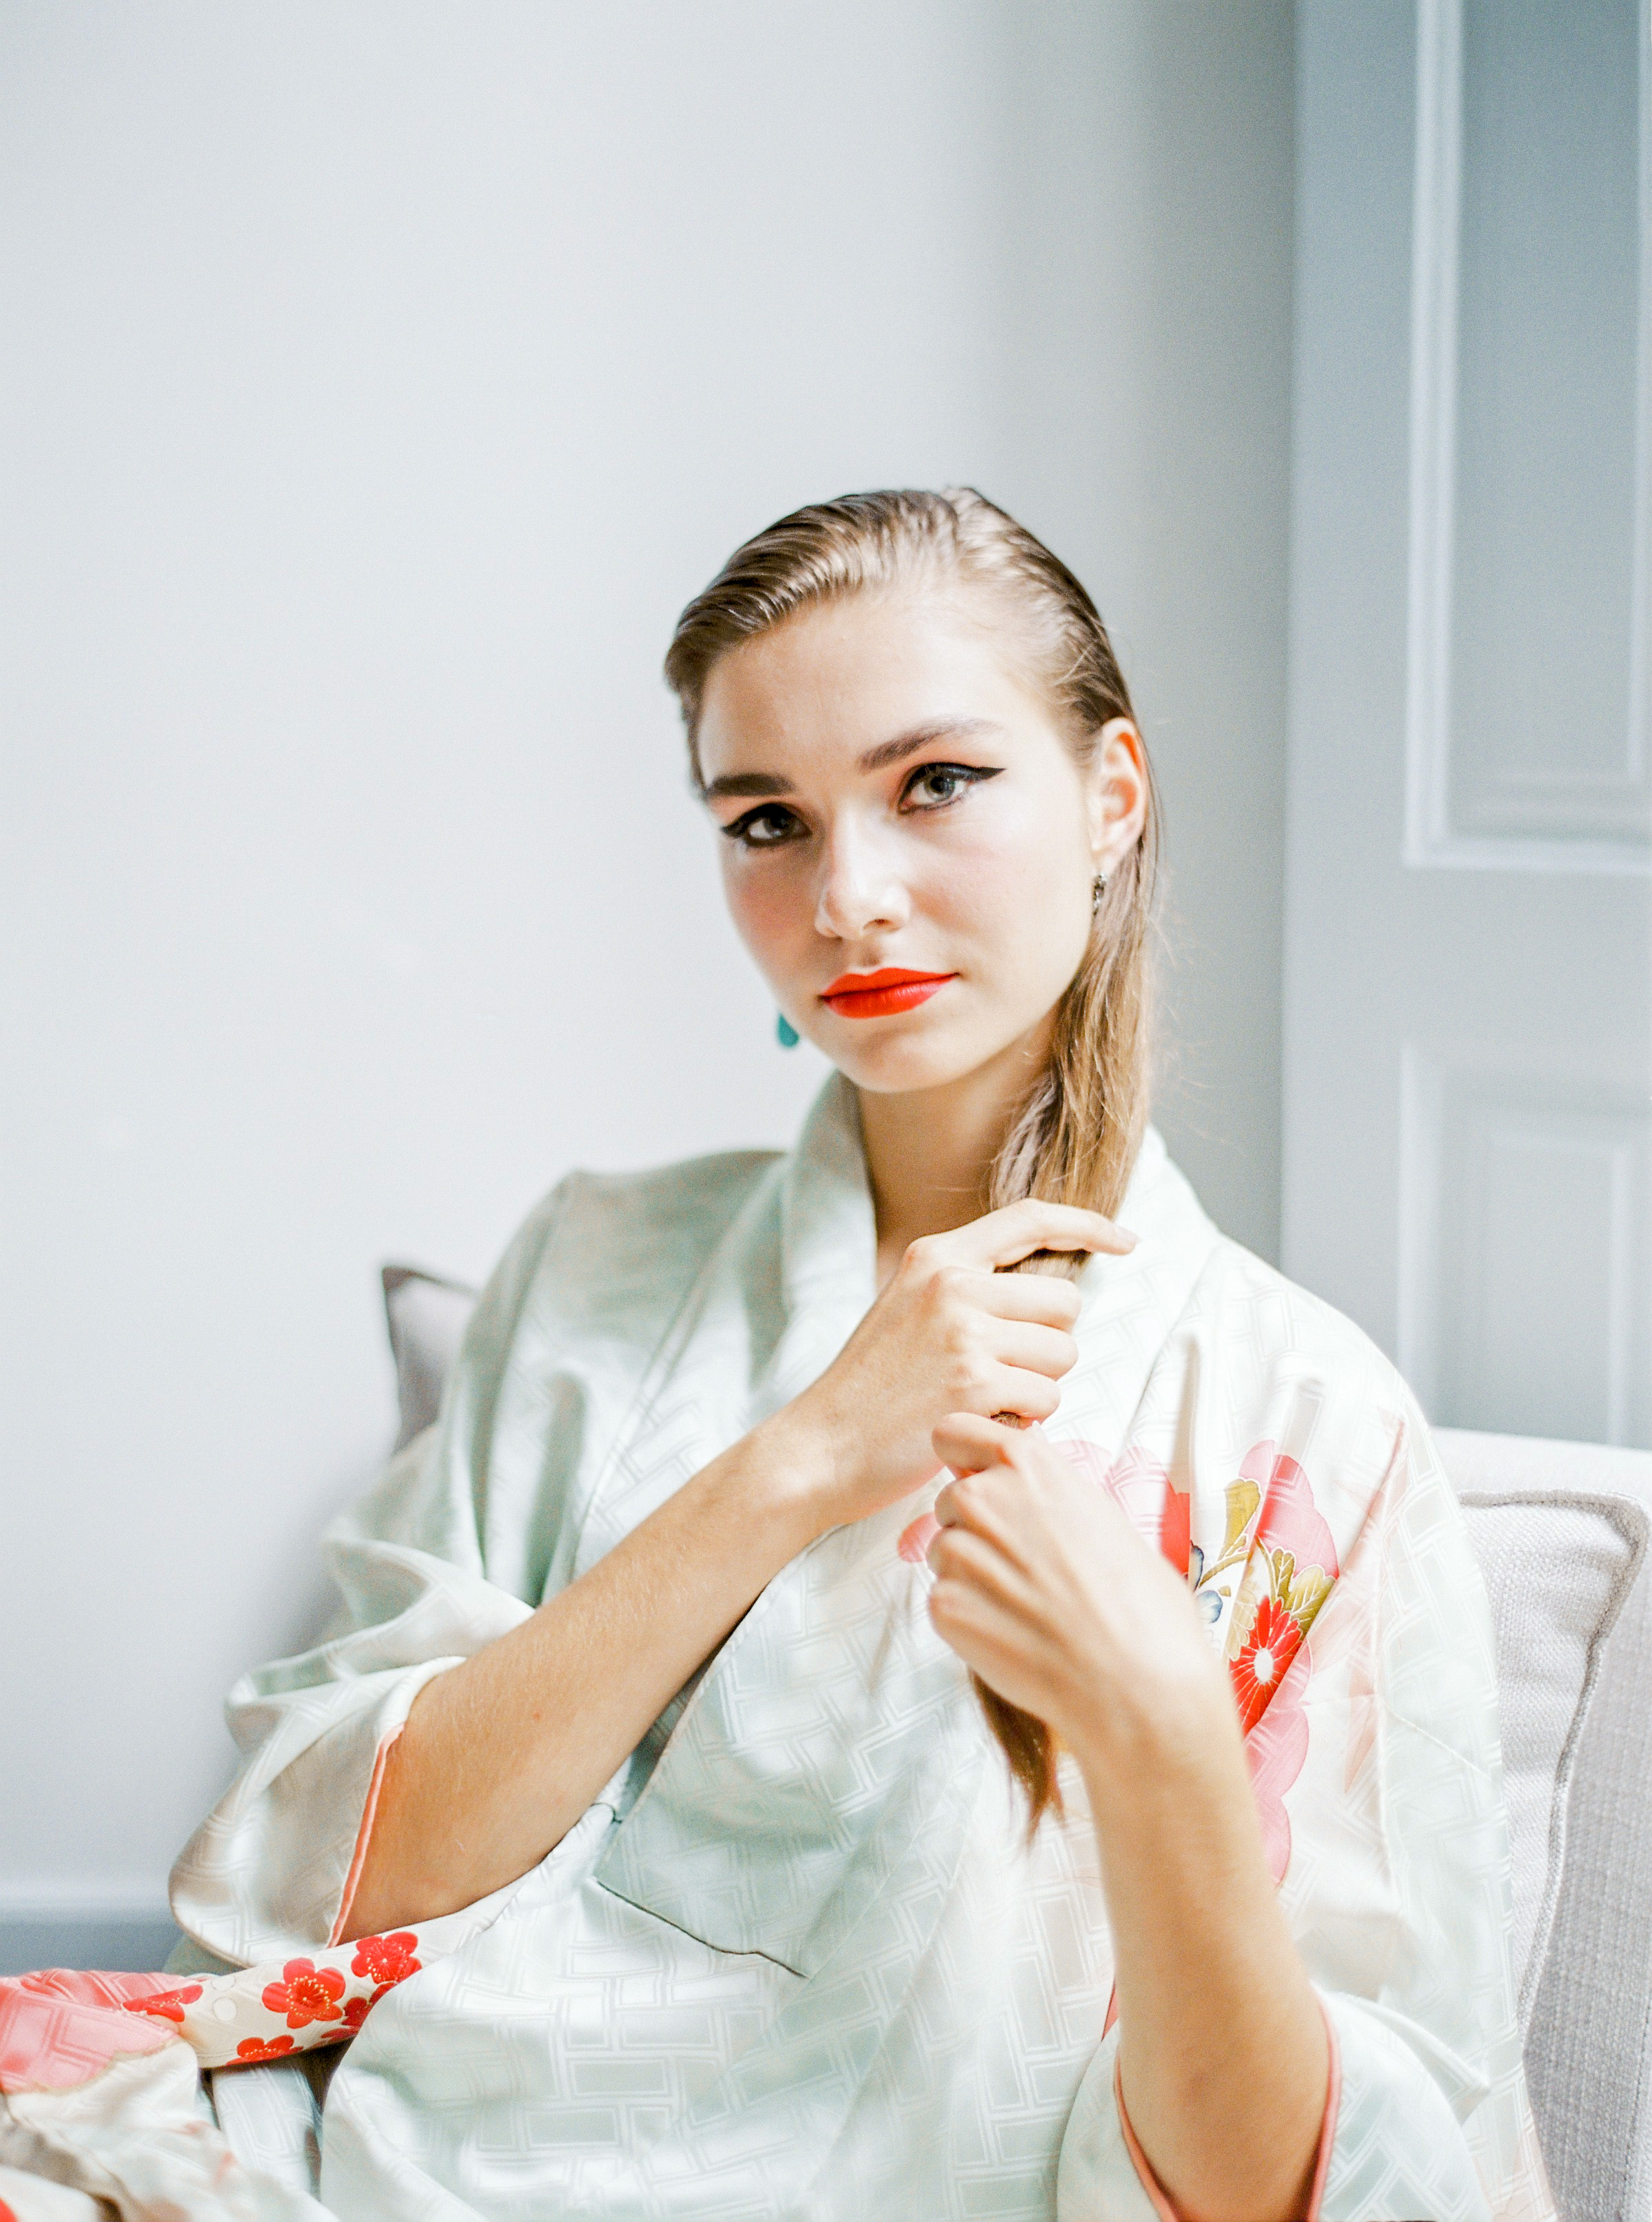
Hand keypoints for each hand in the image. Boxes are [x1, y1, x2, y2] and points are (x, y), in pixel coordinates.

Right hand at [783, 1201, 1133, 1528]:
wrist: (818, 1447)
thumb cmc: (867, 1390)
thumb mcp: (905, 1310)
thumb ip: (965, 1290)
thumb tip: (1046, 1296)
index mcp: (936, 1258)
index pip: (1030, 1219)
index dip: (1089, 1225)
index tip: (1126, 1240)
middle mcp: (953, 1284)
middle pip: (1064, 1302)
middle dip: (1049, 1345)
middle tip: (1002, 1374)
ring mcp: (965, 1333)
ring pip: (1063, 1355)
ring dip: (1038, 1389)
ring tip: (984, 1402)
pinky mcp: (976, 1385)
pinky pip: (1047, 1400)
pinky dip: (1024, 1422)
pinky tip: (978, 1425)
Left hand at [924, 1414, 1229, 1776]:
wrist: (1135, 1682)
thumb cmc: (1139, 1604)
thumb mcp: (1102, 1518)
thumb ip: (1050, 1497)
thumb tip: (1034, 1500)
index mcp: (1027, 1465)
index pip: (955, 1430)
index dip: (963, 1455)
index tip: (975, 1473)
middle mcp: (983, 1497)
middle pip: (950, 1500)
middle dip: (974, 1526)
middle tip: (1023, 1567)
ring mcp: (958, 1551)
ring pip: (944, 1551)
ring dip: (971, 1574)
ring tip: (1026, 1607)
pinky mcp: (944, 1605)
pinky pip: (943, 1599)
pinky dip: (969, 1617)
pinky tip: (1015, 1635)